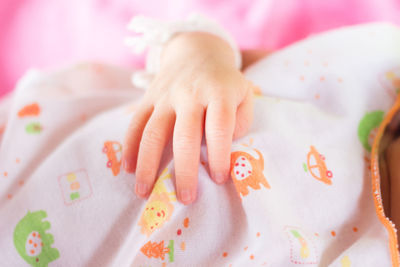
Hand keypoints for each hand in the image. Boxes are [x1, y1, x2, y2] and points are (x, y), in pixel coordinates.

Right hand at [123, 32, 255, 203]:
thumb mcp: (244, 93)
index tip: (219, 180)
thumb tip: (223, 149)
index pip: (219, 128)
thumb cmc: (224, 82)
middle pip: (185, 136)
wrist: (197, 52)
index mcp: (219, 92)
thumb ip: (241, 120)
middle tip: (186, 199)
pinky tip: (128, 170)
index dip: (219, 156)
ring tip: (144, 192)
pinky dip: (130, 147)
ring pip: (153, 132)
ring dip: (148, 165)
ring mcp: (165, 96)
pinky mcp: (148, 98)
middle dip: (185, 171)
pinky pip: (135, 123)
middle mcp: (190, 94)